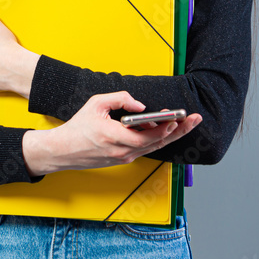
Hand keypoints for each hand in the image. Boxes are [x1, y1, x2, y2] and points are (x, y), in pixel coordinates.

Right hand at [22, 91, 202, 175]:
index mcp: (114, 137)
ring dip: (171, 135)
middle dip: (179, 131)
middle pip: (157, 143)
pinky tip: (166, 129)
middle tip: (195, 119)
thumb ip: (120, 98)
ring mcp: (124, 158)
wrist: (63, 151)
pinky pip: (145, 149)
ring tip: (186, 123)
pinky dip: (157, 139)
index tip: (177, 117)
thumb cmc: (78, 127)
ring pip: (154, 147)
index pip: (147, 137)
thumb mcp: (96, 103)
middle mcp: (122, 152)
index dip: (164, 128)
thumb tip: (140, 105)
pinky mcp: (123, 159)